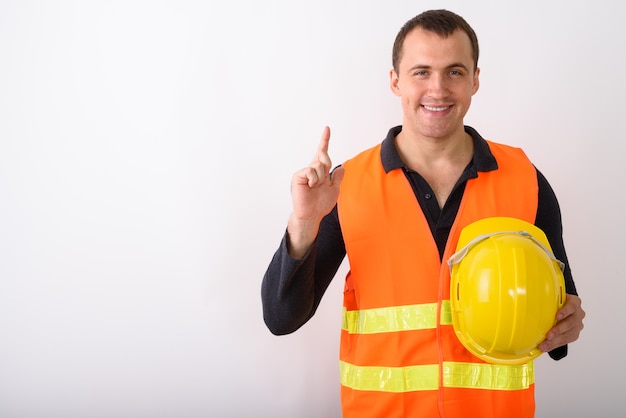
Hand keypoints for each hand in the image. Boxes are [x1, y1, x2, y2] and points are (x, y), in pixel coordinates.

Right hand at [287, 126, 344, 257]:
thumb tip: (342, 167)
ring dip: (321, 178)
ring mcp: (304, 173)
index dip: (324, 141)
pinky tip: (310, 186)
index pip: (322, 153)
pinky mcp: (298, 176)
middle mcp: (312, 170)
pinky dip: (314, 179)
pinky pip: (310, 171)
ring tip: (315, 187)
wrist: (312, 215)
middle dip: (326, 165)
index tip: (327, 129)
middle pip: (323, 156)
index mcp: (320, 172)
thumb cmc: (321, 204)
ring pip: (319, 165)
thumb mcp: (334, 190)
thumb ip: (337, 178)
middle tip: (322, 181)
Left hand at [539, 294, 584, 352]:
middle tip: (548, 335)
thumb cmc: (556, 304)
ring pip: (568, 334)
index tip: (557, 316)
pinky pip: (565, 341)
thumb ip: (546, 301)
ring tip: (544, 345)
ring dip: (555, 341)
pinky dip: (554, 345)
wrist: (564, 310)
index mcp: (574, 302)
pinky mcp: (574, 334)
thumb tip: (529, 303)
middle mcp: (578, 313)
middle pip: (570, 322)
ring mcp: (577, 325)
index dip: (565, 311)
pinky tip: (546, 347)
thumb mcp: (553, 299)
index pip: (572, 305)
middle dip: (558, 330)